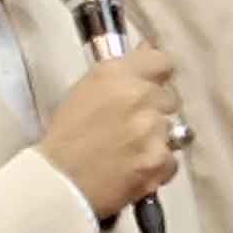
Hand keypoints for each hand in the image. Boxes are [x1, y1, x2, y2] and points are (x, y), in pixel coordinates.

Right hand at [41, 49, 183, 219]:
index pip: (162, 61)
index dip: (158, 75)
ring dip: (156, 140)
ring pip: (172, 130)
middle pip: (170, 98)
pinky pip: (172, 160)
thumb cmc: (66, 137)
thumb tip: (149, 50)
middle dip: (155, 111)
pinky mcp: (160, 161)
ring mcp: (153, 130)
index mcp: (117, 75)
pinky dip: (158, 166)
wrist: (59, 182)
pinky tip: (135, 169)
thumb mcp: (85, 91)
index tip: (153, 84)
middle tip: (132, 126)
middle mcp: (140, 97)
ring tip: (129, 151)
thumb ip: (121, 73)